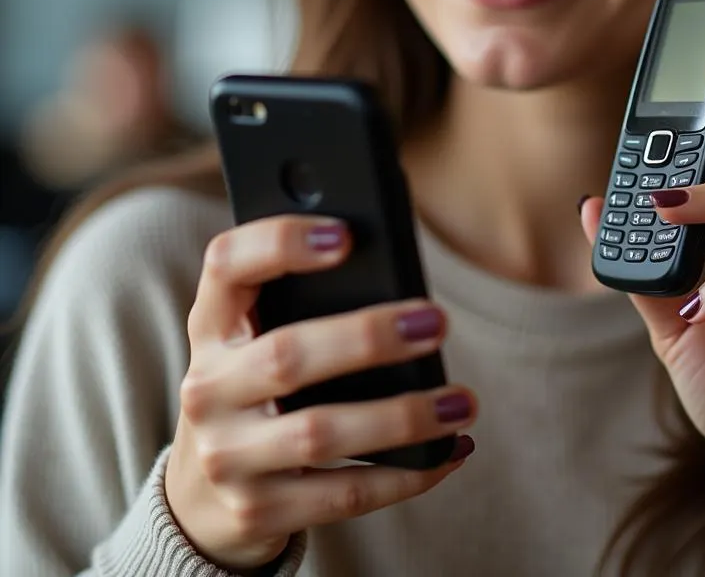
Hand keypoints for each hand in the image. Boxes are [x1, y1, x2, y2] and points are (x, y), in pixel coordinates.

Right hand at [165, 216, 475, 571]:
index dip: (278, 243)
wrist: (202, 498)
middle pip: (287, 355)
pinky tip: (448, 451)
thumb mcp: (259, 340)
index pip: (226, 264)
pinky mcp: (256, 510)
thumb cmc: (258, 389)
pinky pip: (341, 494)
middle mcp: (208, 389)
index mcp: (212, 326)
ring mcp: (226, 456)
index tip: (345, 235)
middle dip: (368, 338)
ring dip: (402, 417)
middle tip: (436, 323)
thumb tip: (405, 290)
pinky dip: (404, 475)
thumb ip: (304, 304)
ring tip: (461, 402)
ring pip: (319, 433)